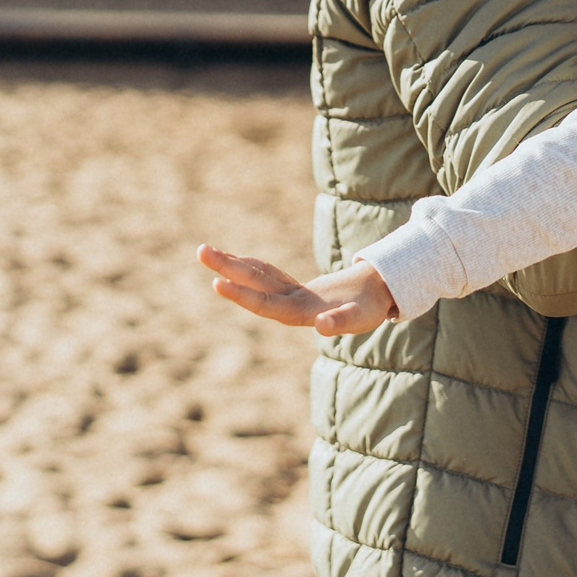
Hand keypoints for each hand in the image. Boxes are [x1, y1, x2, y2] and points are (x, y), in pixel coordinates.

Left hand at [197, 245, 396, 335]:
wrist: (376, 299)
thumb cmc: (370, 308)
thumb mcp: (361, 317)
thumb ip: (342, 322)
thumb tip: (322, 326)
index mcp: (301, 313)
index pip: (266, 304)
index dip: (243, 295)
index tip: (218, 282)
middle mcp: (289, 305)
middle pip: (253, 286)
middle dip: (227, 269)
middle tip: (201, 251)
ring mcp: (290, 296)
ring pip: (256, 278)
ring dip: (231, 265)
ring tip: (205, 250)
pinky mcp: (294, 289)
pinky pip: (267, 274)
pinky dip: (249, 265)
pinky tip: (233, 259)